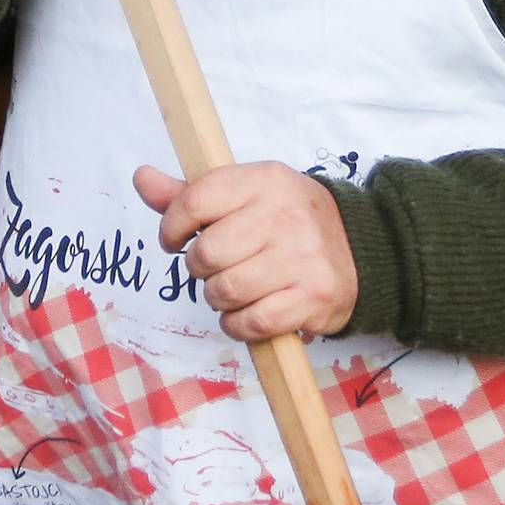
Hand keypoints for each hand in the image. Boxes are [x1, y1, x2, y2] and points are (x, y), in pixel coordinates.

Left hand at [137, 162, 358, 341]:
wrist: (363, 249)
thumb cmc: (289, 221)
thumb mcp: (246, 194)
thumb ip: (190, 193)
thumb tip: (141, 179)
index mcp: (264, 181)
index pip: (195, 201)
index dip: (172, 227)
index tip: (174, 240)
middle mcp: (285, 215)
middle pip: (206, 254)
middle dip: (200, 268)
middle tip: (217, 267)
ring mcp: (302, 257)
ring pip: (225, 291)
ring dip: (220, 299)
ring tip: (237, 288)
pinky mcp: (313, 297)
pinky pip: (251, 322)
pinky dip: (239, 325)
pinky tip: (248, 313)